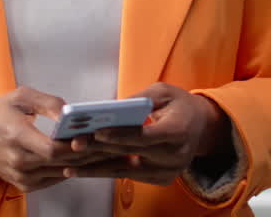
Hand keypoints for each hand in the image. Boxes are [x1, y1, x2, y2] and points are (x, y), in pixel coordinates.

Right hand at [0, 87, 117, 192]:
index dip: (74, 146)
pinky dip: (80, 170)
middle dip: (97, 155)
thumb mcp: (19, 96)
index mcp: (15, 136)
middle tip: (127, 148)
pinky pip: (59, 178)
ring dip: (96, 166)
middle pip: (65, 163)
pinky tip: (105, 165)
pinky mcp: (28, 186)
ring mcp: (24, 178)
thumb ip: (47, 102)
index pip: (49, 148)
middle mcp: (19, 162)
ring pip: (66, 173)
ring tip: (125, 158)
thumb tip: (71, 112)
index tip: (96, 138)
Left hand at [66, 83, 230, 185]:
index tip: (96, 132)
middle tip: (73, 146)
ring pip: (125, 172)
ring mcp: (167, 171)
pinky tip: (83, 170)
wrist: (202, 127)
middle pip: (130, 154)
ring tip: (69, 167)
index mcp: (178, 131)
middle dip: (99, 151)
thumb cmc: (179, 105)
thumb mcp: (163, 91)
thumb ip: (140, 99)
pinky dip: (105, 172)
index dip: (120, 135)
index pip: (144, 136)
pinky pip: (128, 176)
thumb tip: (111, 108)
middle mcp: (174, 156)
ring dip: (95, 169)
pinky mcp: (160, 179)